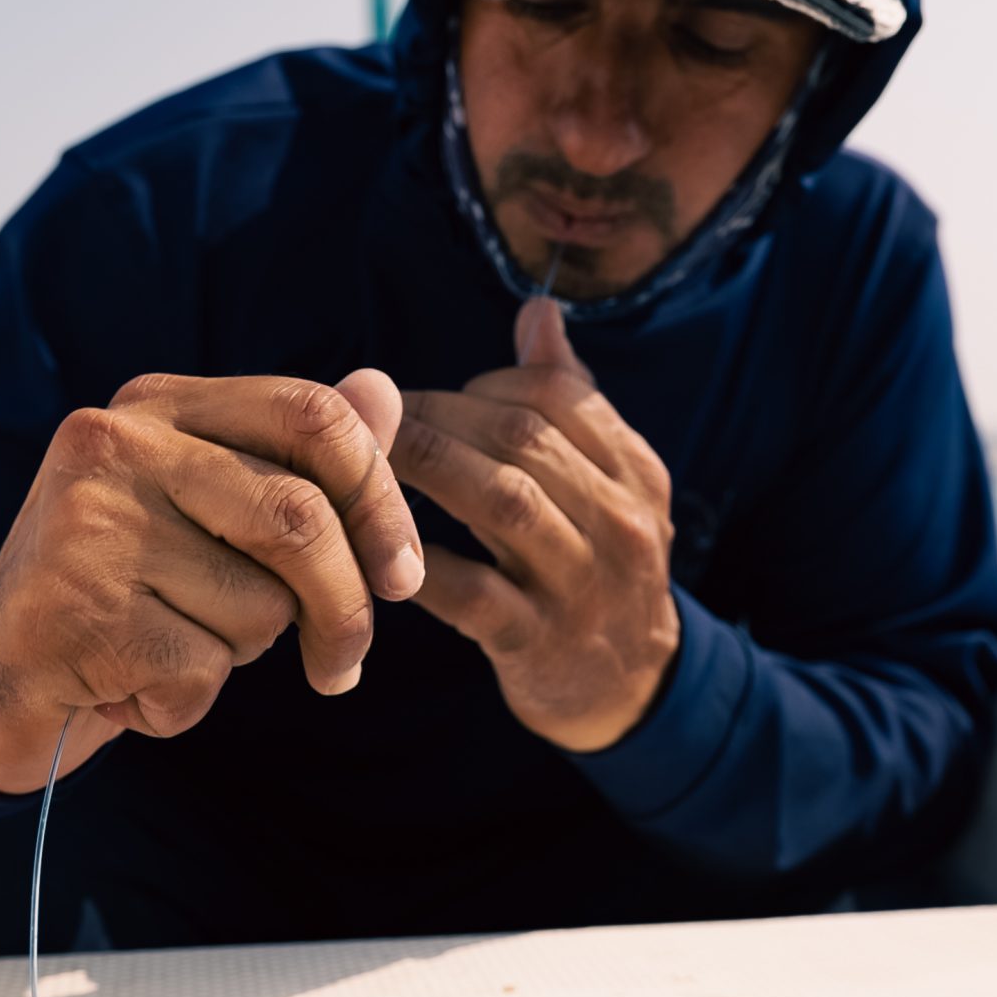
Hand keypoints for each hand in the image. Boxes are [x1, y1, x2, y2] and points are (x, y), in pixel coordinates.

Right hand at [0, 369, 422, 791]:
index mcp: (157, 402)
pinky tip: (130, 686)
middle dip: (346, 606)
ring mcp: (91, 523)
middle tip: (342, 663)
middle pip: (301, 517)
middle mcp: (116, 443)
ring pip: (259, 605)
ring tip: (174, 646)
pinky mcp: (80, 608)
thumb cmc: (127, 588)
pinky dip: (188, 704)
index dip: (381, 498)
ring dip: (245, 655)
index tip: (403, 574)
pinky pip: (204, 670)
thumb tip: (386, 391)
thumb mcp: (211, 511)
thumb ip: (296, 460)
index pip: (311, 414)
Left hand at [391, 299, 679, 752]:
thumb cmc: (598, 564)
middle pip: (523, 438)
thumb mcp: (609, 483)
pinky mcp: (537, 642)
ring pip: (501, 501)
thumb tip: (539, 308)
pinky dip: (417, 560)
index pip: (558, 395)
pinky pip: (469, 590)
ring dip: (423, 468)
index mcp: (634, 471)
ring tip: (363, 458)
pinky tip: (371, 543)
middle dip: (436, 415)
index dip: (485, 384)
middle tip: (373, 414)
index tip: (434, 398)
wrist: (632, 687)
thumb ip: (573, 399)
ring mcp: (581, 584)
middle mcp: (619, 521)